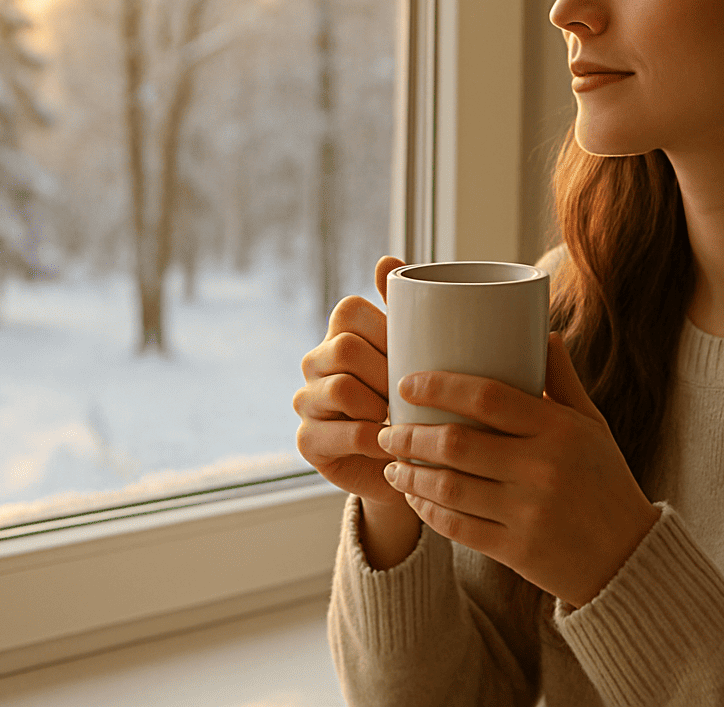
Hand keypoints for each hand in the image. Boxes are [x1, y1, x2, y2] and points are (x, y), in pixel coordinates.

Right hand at [293, 256, 412, 511]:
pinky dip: (378, 439)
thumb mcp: (416, 353)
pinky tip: (393, 445)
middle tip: (410, 392)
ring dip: (381, 406)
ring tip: (401, 418)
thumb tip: (387, 259)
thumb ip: (403, 308)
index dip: (384, 330)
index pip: (349, 311)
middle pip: (345, 348)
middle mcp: (316, 363)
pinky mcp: (308, 441)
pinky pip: (346, 433)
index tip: (411, 353)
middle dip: (385, 371)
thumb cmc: (414, 401)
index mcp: (340, 334)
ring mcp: (307, 402)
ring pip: (342, 389)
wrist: (409, 464)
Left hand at [377, 333, 660, 607]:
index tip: (407, 383)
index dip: (441, 386)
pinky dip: (428, 511)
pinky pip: (457, 528)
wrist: (629, 558)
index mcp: (559, 430)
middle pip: (457, 444)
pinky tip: (415, 498)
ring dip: (410, 475)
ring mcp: (528, 512)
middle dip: (410, 435)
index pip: (489, 397)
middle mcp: (542, 468)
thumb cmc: (606, 481)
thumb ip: (563, 382)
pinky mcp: (516, 549)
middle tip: (387, 429)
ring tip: (392, 464)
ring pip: (449, 488)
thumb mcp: (592, 426)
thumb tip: (544, 332)